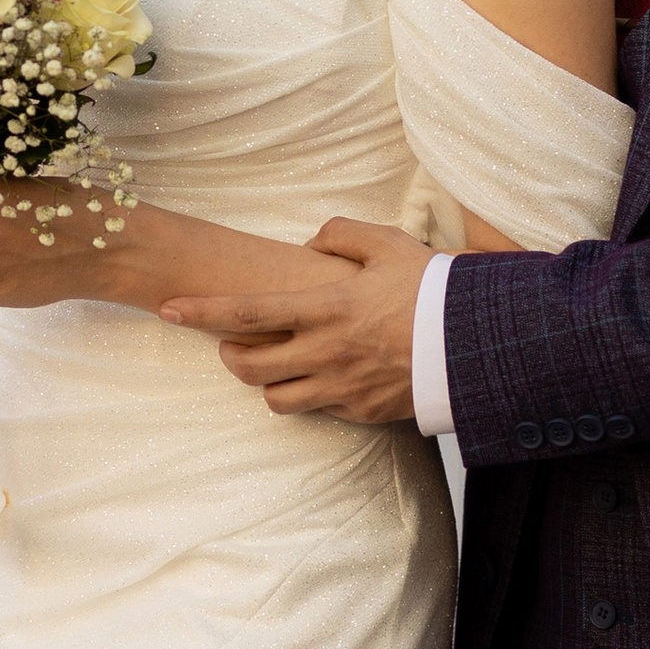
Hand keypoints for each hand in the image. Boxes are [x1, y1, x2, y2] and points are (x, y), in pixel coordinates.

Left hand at [161, 217, 432, 424]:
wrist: (483, 346)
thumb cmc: (434, 289)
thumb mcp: (387, 244)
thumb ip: (340, 235)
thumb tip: (310, 244)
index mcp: (326, 308)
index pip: (246, 312)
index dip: (200, 312)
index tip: (166, 309)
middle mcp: (327, 353)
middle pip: (248, 367)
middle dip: (227, 355)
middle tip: (230, 342)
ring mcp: (344, 388)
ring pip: (277, 399)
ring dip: (267, 381)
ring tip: (277, 360)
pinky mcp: (364, 413)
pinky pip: (319, 410)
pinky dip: (310, 394)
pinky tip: (324, 374)